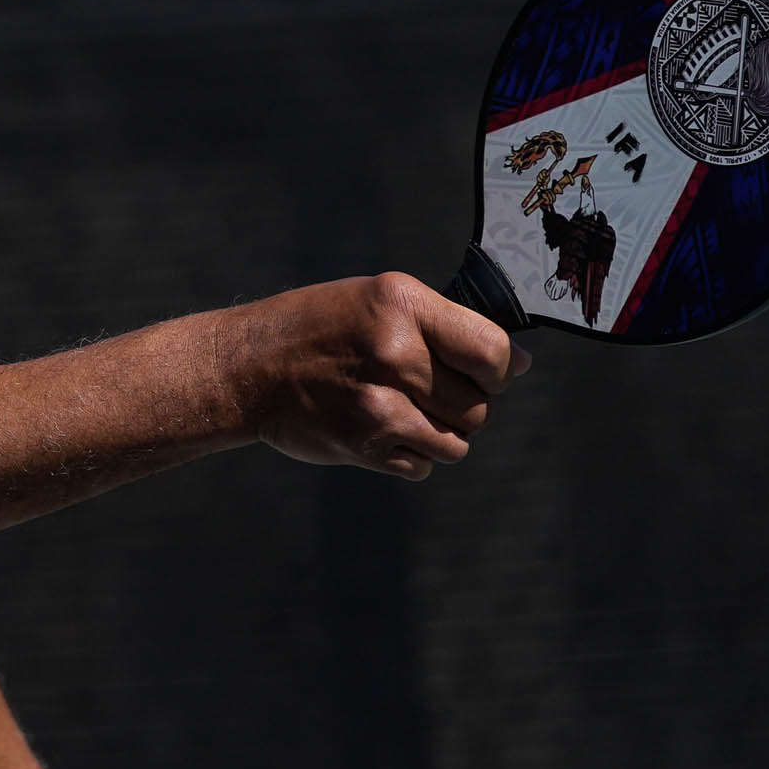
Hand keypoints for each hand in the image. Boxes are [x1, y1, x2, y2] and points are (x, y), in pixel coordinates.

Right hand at [226, 273, 528, 479]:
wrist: (248, 367)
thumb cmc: (320, 328)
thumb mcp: (380, 301)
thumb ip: (448, 326)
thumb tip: (519, 365)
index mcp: (403, 307)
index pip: (492, 353)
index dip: (498, 370)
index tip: (481, 371)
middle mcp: (394, 354)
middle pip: (478, 406)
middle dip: (463, 405)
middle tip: (426, 392)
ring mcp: (378, 405)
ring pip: (456, 443)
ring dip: (440, 434)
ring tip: (405, 412)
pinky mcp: (362, 445)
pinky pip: (421, 467)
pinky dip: (411, 456)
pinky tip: (381, 430)